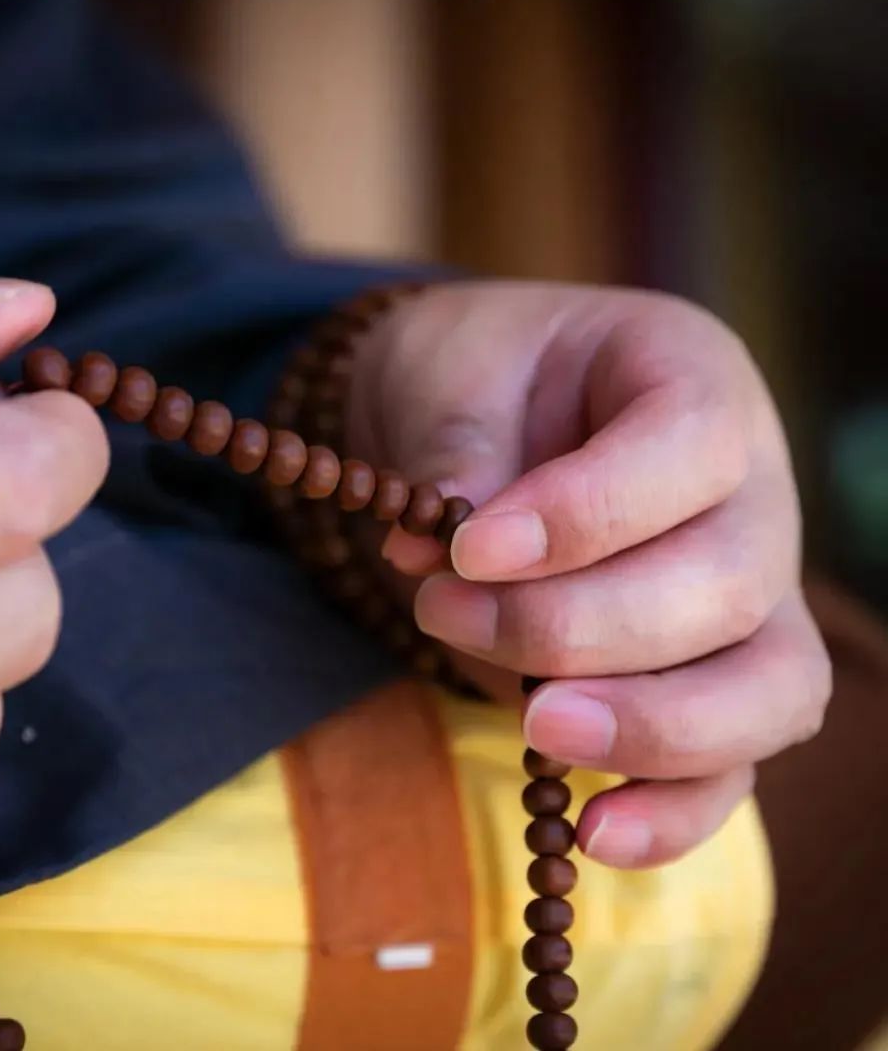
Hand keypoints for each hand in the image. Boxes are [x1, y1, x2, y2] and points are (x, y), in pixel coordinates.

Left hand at [347, 281, 829, 868]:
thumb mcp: (449, 374)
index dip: (586, 515)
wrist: (479, 407)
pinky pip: (729, 762)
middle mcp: (746, 492)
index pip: (689, 449)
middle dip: (576, 625)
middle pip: (725, 586)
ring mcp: (746, 596)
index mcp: (693, 380)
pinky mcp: (708, 678)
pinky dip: (671, 810)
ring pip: (764, 690)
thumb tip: (443, 561)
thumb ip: (457, 456)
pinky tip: (592, 833)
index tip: (469, 551)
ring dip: (648, 728)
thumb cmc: (473, 374)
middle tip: (444, 615)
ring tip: (534, 730)